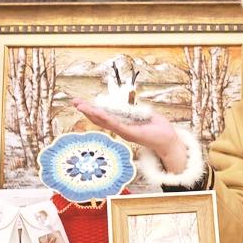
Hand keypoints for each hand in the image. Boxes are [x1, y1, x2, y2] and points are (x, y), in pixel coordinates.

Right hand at [73, 99, 187, 175]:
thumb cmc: (158, 128)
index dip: (92, 109)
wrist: (168, 140)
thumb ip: (134, 110)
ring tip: (81, 107)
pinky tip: (98, 113)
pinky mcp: (130, 133)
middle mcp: (120, 129)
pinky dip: (106, 118)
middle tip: (74, 102)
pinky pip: (116, 125)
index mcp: (122, 124)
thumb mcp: (144, 115)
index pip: (104, 116)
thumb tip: (127, 102)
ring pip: (105, 121)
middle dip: (87, 110)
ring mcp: (124, 132)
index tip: (80, 103)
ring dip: (92, 113)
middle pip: (100, 119)